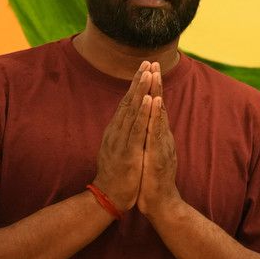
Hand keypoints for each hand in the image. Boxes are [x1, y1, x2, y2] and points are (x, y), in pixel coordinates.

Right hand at [92, 61, 154, 211]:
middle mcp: (117, 131)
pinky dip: (143, 113)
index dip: (135, 85)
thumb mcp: (119, 149)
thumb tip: (126, 122)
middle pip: (129, 102)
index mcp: (117, 130)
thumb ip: (122, 134)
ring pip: (132, 111)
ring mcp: (121, 140)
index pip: (127, 103)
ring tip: (148, 73)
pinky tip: (149, 99)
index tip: (144, 68)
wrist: (110, 196)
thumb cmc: (117, 174)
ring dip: (141, 91)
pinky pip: (136, 128)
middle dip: (139, 81)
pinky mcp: (127, 151)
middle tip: (148, 62)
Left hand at [137, 66, 180, 217]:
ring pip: (159, 114)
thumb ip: (151, 141)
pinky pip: (156, 130)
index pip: (155, 108)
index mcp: (157, 137)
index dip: (152, 89)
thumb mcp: (150, 155)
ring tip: (155, 74)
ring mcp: (162, 144)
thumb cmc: (153, 181)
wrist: (161, 203)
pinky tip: (156, 101)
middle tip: (154, 63)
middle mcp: (162, 137)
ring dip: (157, 93)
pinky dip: (156, 114)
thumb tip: (148, 128)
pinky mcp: (159, 153)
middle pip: (159, 106)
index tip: (149, 70)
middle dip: (156, 84)